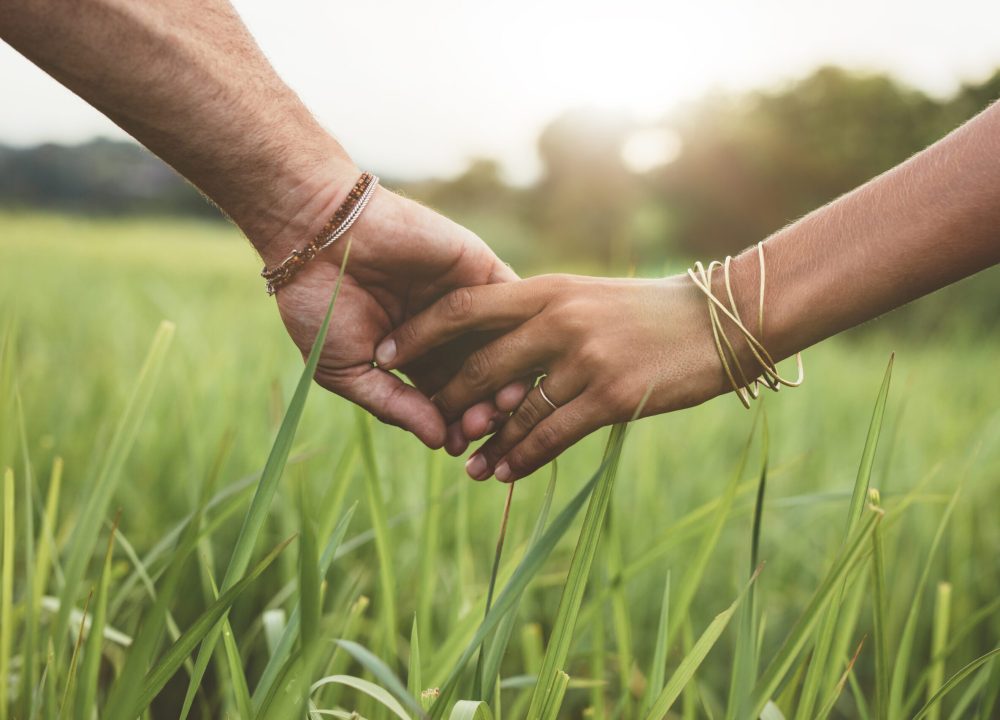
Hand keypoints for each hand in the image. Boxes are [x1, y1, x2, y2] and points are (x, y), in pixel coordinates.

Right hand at [262, 169, 528, 449]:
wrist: (317, 234)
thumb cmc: (320, 304)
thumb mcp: (348, 369)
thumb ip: (394, 405)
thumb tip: (439, 442)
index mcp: (415, 358)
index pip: (448, 400)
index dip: (455, 425)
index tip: (457, 446)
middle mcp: (446, 333)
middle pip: (481, 379)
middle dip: (483, 408)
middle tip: (481, 427)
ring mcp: (466, 300)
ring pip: (501, 347)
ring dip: (506, 377)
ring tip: (500, 404)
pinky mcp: (479, 268)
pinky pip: (511, 304)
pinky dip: (517, 332)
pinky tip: (514, 359)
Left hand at [376, 274, 739, 480]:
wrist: (720, 320)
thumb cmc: (649, 311)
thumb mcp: (587, 296)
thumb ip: (540, 314)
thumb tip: (494, 345)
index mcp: (547, 289)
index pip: (463, 307)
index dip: (419, 333)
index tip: (387, 353)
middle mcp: (558, 320)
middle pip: (480, 367)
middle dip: (448, 402)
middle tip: (432, 427)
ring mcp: (584, 358)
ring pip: (514, 410)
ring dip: (485, 443)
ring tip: (465, 466)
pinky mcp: (611, 396)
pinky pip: (551, 435)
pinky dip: (522, 457)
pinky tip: (505, 473)